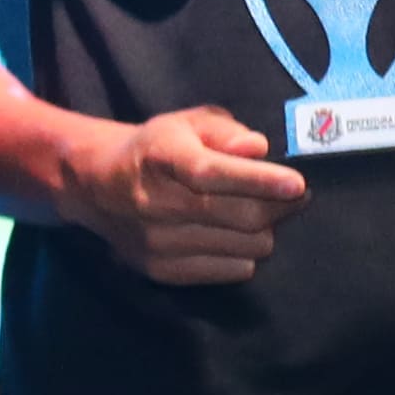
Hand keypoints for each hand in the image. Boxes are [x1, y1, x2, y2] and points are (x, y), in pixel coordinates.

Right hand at [65, 106, 304, 286]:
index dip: (258, 180)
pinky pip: (233, 270)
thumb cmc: (156, 149)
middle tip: (296, 195)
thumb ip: (226, 131)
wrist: (97, 186)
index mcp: (161, 157)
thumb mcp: (187, 123)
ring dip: (265, 230)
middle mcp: (155, 203)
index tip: (297, 184)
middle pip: (241, 216)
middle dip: (281, 206)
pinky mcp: (162, 271)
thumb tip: (257, 149)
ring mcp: (157, 243)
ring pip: (246, 247)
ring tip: (259, 212)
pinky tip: (234, 234)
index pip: (212, 173)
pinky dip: (245, 253)